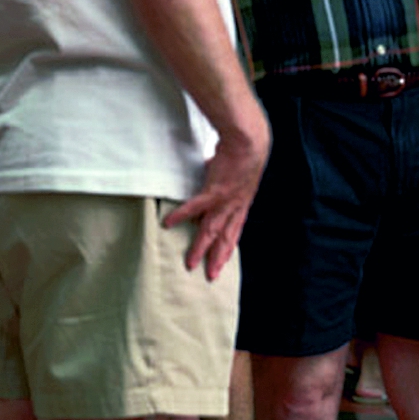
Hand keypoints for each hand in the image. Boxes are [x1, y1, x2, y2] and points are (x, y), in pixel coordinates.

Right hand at [160, 112, 269, 276]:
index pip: (234, 232)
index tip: (221, 262)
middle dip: (217, 258)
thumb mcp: (235, 174)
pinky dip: (183, 215)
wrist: (248, 143)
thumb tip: (209, 179)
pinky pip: (196, 207)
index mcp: (241, 204)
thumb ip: (221, 182)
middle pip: (225, 238)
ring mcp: (226, 201)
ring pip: (212, 230)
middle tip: (210, 276)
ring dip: (201, 248)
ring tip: (189, 262)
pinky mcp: (215, 191)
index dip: (227, 248)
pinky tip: (169, 223)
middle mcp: (235, 207)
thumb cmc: (243, 154)